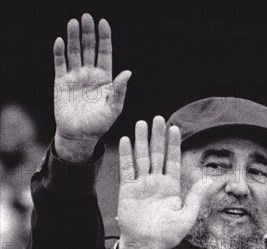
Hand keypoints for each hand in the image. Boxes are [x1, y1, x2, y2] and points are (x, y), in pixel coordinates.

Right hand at [53, 14, 130, 161]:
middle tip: (87, 16)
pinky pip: (60, 63)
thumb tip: (128, 73)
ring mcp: (75, 76)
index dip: (104, 38)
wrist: (79, 135)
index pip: (105, 53)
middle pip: (89, 48)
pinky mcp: (61, 82)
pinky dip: (59, 52)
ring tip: (73, 22)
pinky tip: (60, 41)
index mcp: (105, 79)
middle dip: (88, 32)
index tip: (104, 23)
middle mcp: (90, 74)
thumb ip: (120, 91)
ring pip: (74, 52)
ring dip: (74, 37)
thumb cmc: (99, 124)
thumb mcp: (113, 109)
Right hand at [117, 117, 214, 248]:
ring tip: (142, 123)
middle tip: (158, 118)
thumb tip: (209, 179)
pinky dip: (126, 155)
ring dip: (141, 141)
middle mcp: (156, 183)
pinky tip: (126, 140)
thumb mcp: (186, 216)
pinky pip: (127, 169)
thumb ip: (196, 197)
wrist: (146, 247)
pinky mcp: (127, 190)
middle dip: (157, 136)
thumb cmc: (167, 235)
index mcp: (171, 188)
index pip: (173, 160)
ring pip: (141, 158)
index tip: (175, 127)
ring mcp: (141, 185)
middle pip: (157, 154)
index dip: (174, 144)